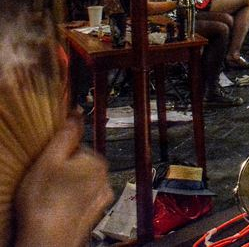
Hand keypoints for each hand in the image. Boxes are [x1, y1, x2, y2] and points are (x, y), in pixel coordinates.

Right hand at [15, 115, 113, 246]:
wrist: (48, 238)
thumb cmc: (45, 202)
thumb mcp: (49, 159)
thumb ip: (66, 134)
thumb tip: (77, 113)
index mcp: (96, 161)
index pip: (77, 148)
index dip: (59, 156)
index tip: (48, 166)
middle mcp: (104, 178)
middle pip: (80, 165)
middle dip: (65, 171)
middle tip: (47, 183)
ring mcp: (101, 197)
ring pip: (81, 183)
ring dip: (68, 188)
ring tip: (50, 198)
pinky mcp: (94, 213)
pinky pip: (82, 201)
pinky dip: (72, 203)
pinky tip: (58, 208)